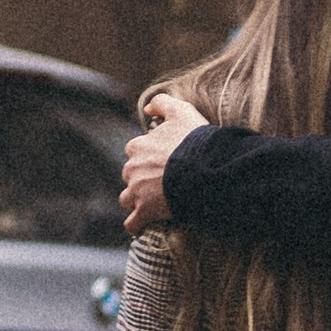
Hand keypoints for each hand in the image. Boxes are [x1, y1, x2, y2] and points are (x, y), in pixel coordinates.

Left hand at [121, 92, 205, 234]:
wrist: (204, 168)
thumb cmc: (194, 140)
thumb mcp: (182, 111)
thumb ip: (162, 103)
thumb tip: (147, 108)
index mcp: (137, 146)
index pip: (134, 151)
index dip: (147, 156)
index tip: (162, 161)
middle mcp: (132, 169)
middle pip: (130, 176)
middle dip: (140, 179)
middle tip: (161, 182)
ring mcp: (137, 191)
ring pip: (127, 199)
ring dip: (136, 201)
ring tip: (151, 204)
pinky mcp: (145, 211)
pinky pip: (132, 223)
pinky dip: (135, 225)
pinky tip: (140, 226)